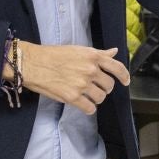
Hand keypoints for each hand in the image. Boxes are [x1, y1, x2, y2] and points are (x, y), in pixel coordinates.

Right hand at [15, 43, 130, 114]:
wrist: (33, 64)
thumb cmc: (53, 55)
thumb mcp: (78, 50)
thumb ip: (98, 54)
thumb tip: (114, 52)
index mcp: (92, 56)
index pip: (117, 68)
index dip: (124, 76)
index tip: (125, 82)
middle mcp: (90, 70)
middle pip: (109, 86)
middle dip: (103, 88)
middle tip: (93, 87)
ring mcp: (82, 84)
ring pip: (100, 98)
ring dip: (95, 98)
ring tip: (86, 95)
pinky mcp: (73, 97)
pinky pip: (90, 108)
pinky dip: (88, 108)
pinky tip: (82, 103)